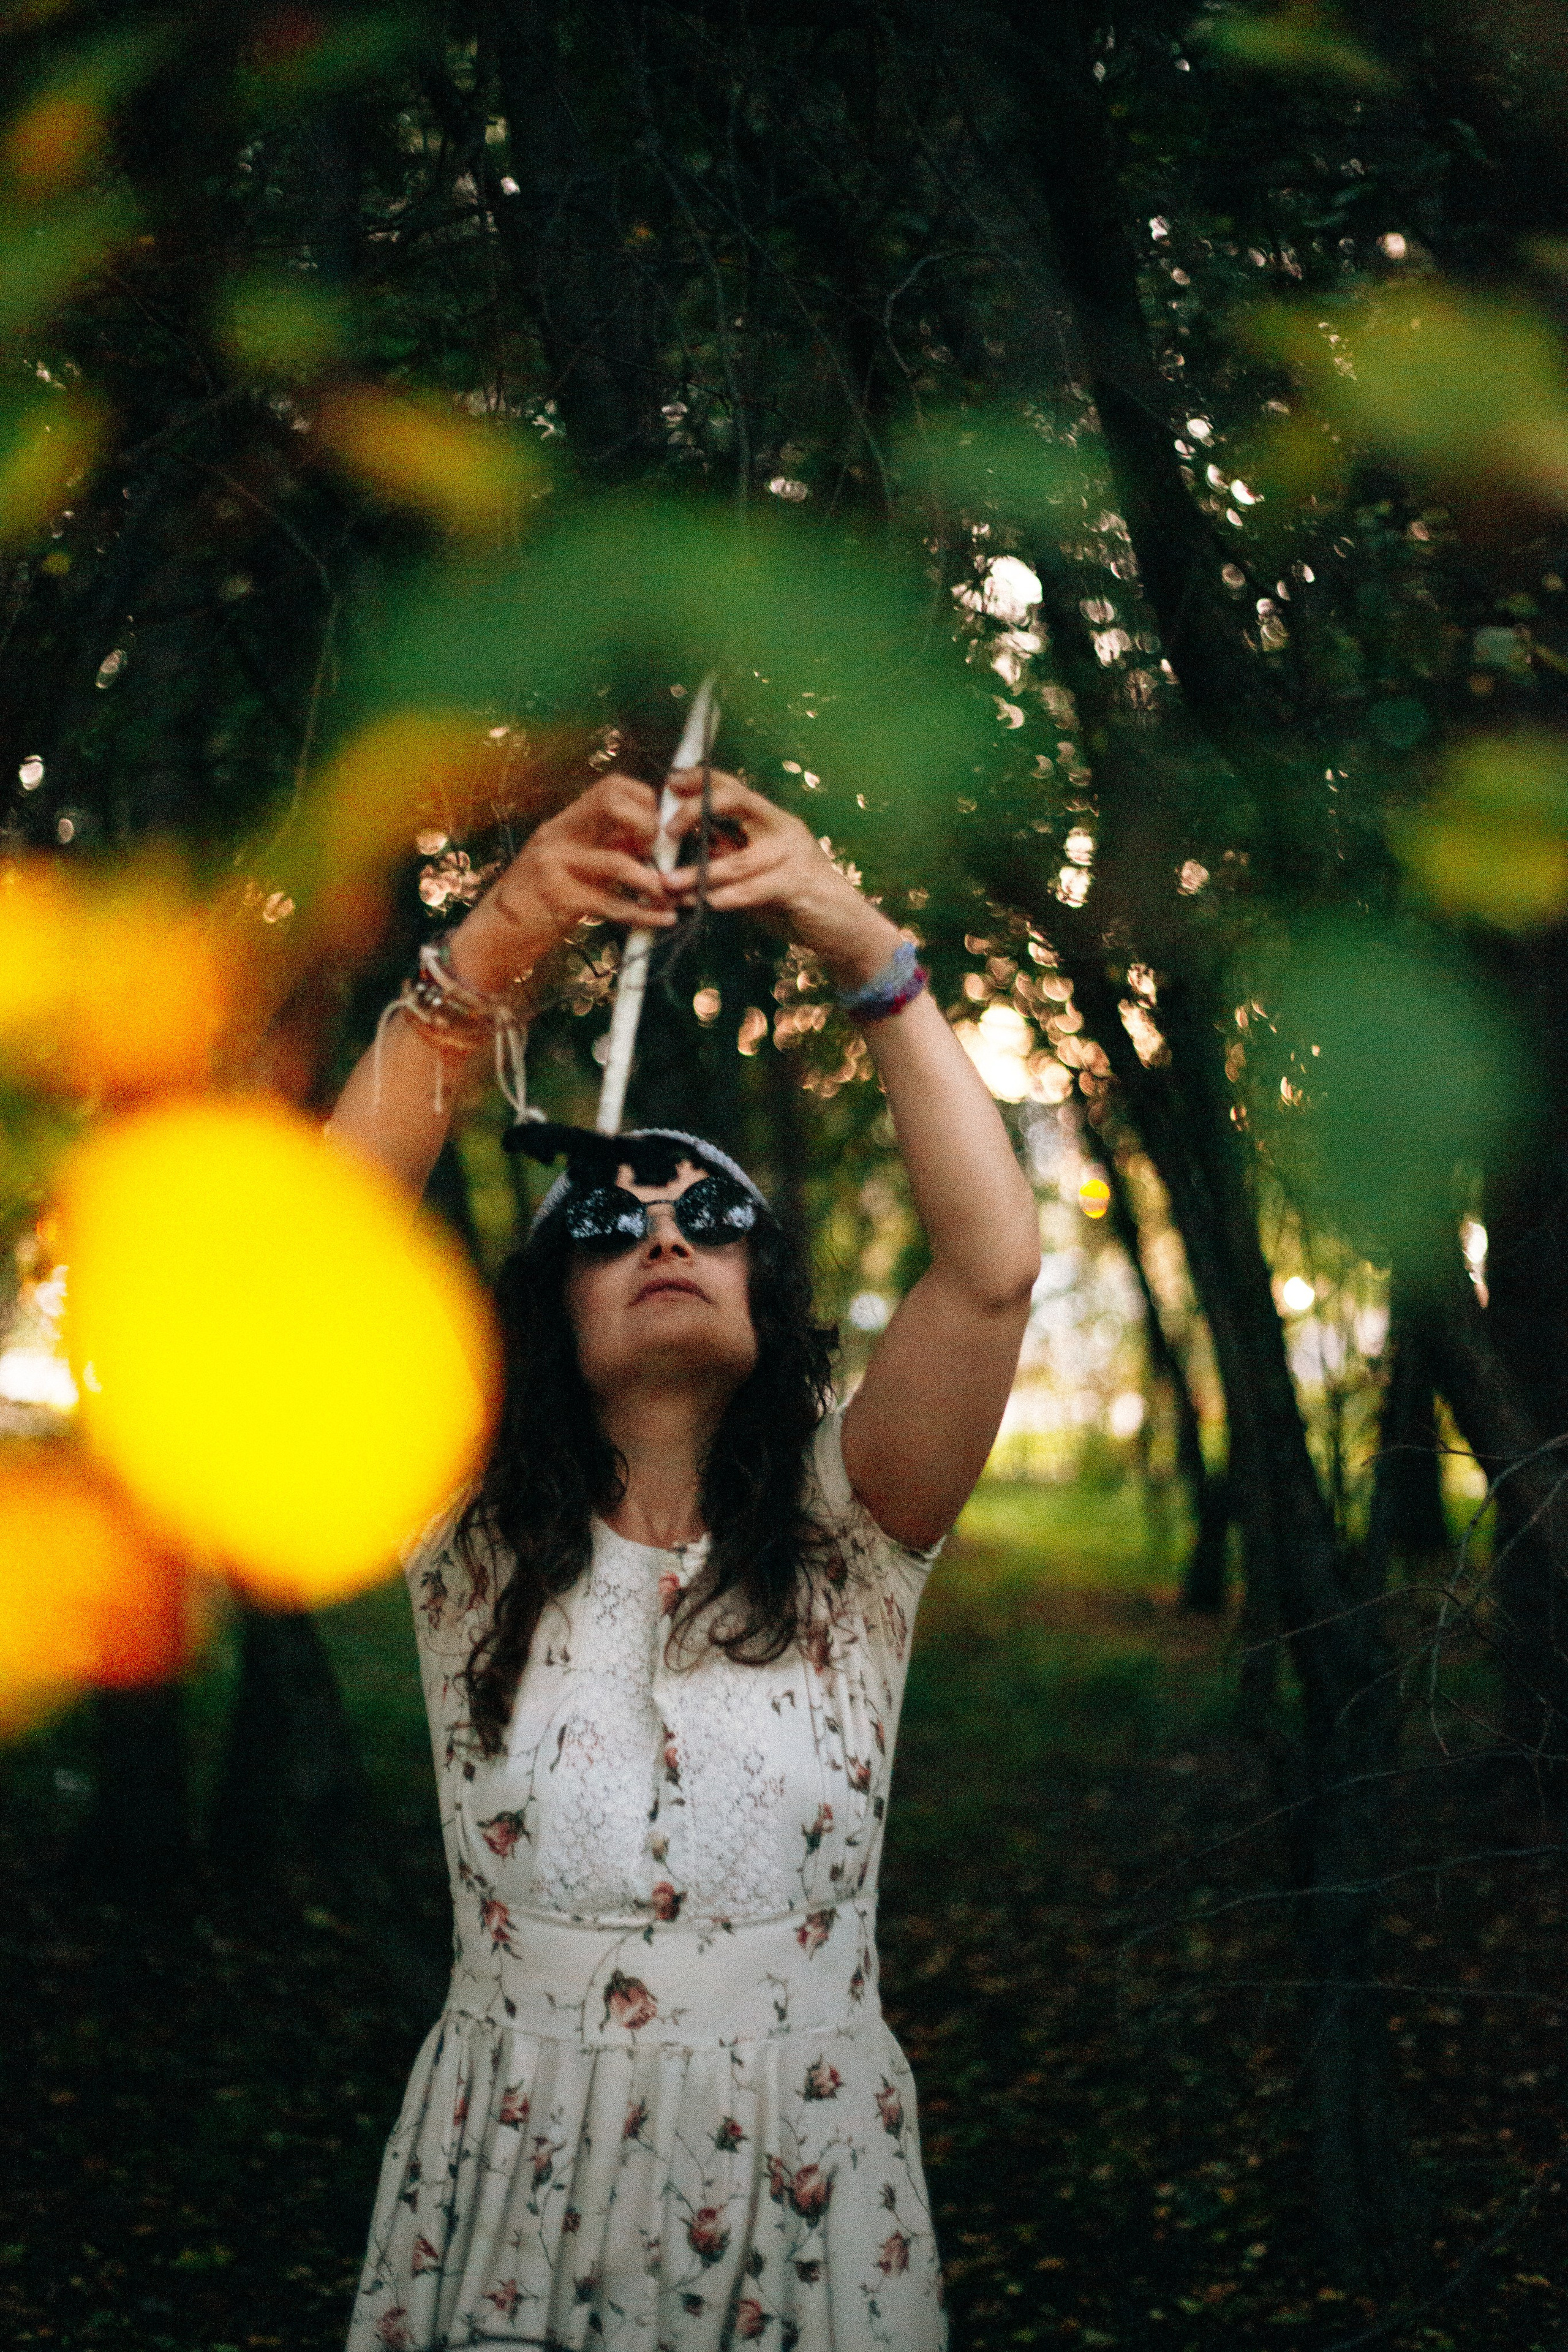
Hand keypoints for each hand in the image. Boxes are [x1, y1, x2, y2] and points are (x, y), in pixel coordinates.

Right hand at [450, 771, 675, 991]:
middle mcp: (557, 835)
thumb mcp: (568, 865)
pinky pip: (612, 905)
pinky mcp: (558, 899)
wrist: (491, 938)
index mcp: (563, 823)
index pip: (612, 787)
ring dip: (652, 883)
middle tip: (658, 858)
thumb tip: (653, 844)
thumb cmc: (537, 904)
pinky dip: (644, 914)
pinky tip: (661, 921)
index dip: (645, 804)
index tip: (655, 836)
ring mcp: (554, 864)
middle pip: (612, 801)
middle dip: (648, 828)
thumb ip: (602, 849)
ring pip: (619, 861)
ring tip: (668, 899)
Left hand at [663, 770, 900, 986]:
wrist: (844, 929)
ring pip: (736, 859)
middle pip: (735, 802)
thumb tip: (680, 851)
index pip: (733, 787)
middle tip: (666, 830)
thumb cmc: (795, 900)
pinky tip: (701, 905)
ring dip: (697, 874)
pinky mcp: (797, 885)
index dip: (700, 781)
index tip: (670, 783)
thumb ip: (726, 857)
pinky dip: (724, 899)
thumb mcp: (755, 872)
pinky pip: (752, 890)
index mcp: (771, 820)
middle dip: (695, 811)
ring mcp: (792, 855)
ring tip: (667, 883)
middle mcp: (782, 828)